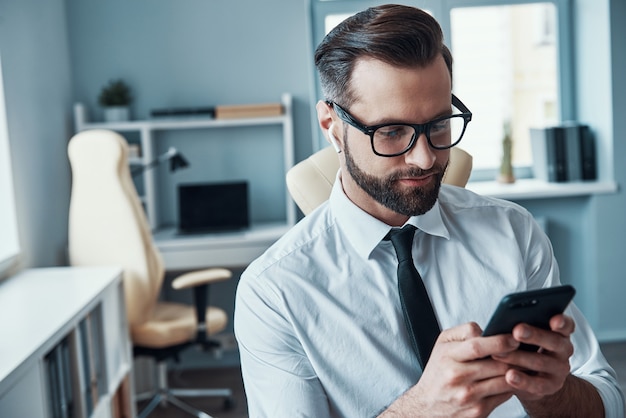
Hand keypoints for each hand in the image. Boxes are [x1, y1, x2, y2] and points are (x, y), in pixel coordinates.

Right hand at [381, 322, 518, 417]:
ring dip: (518, 372)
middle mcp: (457, 376)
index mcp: (448, 356)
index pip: (477, 346)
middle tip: (528, 351)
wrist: (427, 406)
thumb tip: (488, 330)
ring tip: (525, 364)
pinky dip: (512, 387)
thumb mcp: (442, 344)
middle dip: (516, 357)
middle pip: (496, 364)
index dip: (500, 342)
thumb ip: (464, 331)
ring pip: (504, 381)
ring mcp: (468, 396)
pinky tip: (514, 380)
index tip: (514, 339)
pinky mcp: (478, 411)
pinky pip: (504, 396)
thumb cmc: (438, 371)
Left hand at [491, 314, 574, 401]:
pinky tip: (509, 376)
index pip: (565, 325)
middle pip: (554, 341)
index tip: (554, 319)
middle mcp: (563, 350)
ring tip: (499, 354)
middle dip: (535, 335)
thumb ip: (511, 327)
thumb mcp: (521, 336)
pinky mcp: (551, 387)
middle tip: (517, 330)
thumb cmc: (523, 349)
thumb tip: (482, 323)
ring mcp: (559, 369)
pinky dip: (522, 380)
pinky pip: (537, 384)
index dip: (562, 322)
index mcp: (558, 332)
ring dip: (519, 357)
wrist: (531, 379)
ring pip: (541, 362)